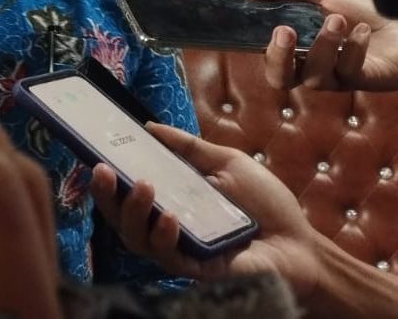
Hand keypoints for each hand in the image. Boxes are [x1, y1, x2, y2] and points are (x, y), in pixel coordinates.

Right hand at [87, 123, 324, 296]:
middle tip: (103, 171)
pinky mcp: (198, 271)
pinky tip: (170, 217)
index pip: (129, 195)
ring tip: (142, 186)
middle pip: (122, 220)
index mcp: (172, 203)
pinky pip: (170, 259)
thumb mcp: (227, 163)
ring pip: (138, 240)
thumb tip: (149, 126)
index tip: (95, 157)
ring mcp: (182, 252)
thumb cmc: (267, 204)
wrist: (302, 243)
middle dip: (108, 196)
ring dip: (133, 212)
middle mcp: (169, 230)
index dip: (108, 180)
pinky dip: (164, 236)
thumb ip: (189, 148)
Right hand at [248, 0, 397, 92]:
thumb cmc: (358, 17)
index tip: (272, 25)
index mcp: (297, 52)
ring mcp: (335, 79)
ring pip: (316, 76)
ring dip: (324, 44)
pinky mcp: (360, 82)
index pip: (269, 59)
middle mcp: (310, 70)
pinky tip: (362, 31)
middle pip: (281, 79)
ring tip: (337, 19)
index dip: (265, 49)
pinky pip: (349, 71)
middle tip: (286, 31)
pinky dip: (354, 47)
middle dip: (280, 57)